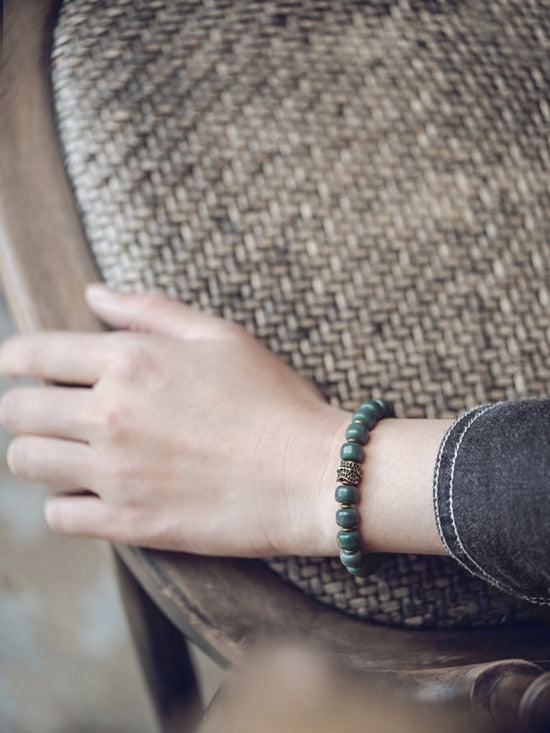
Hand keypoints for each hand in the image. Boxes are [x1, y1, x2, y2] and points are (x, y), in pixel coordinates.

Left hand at [0, 285, 344, 555]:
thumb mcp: (220, 336)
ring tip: (70, 452)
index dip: (14, 360)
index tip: (19, 367)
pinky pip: (58, 515)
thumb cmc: (275, 399)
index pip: (31, 354)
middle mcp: (111, 415)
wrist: (314, 474)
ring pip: (26, 461)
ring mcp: (116, 472)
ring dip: (38, 452)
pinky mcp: (130, 522)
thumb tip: (94, 294)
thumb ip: (150, 311)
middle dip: (24, 407)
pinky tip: (94, 492)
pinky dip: (66, 502)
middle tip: (52, 412)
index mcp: (130, 360)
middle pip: (17, 411)